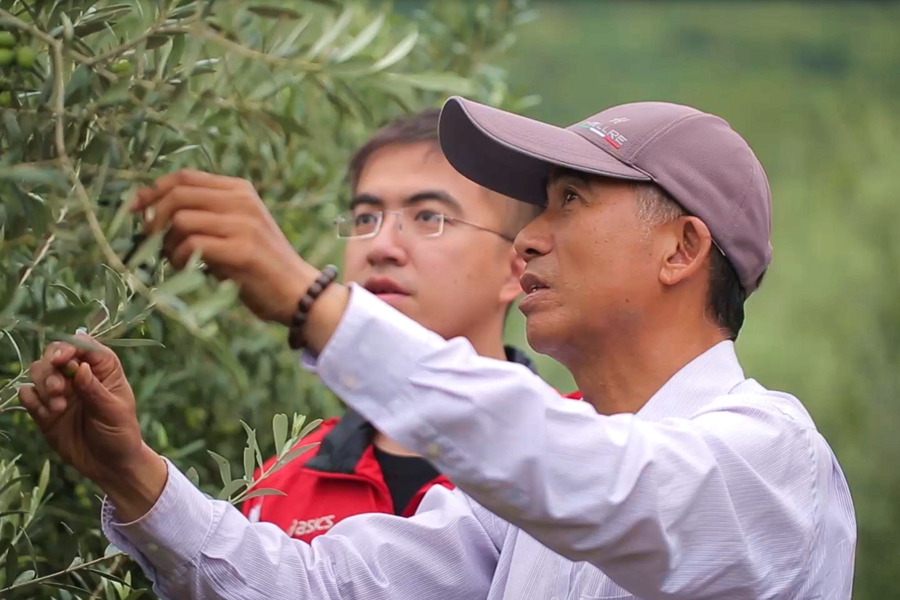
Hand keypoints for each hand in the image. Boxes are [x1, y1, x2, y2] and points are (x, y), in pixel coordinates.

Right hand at [18, 335, 165, 518]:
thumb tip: (80, 367)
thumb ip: (94, 390)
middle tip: (59, 391)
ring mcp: (60, 391)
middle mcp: (79, 375)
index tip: (60, 359)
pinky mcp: (44, 409)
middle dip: (51, 369)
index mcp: (103, 369)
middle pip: (54, 354)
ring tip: (58, 407)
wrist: (109, 465)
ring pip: (38, 372)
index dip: (68, 346)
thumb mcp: (113, 412)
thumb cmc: (120, 434)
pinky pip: (28, 395)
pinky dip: (31, 400)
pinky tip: (46, 413)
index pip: (82, 345)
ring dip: (43, 385)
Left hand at [131, 169, 318, 325]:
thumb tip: (152, 212)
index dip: (152, 190)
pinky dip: (180, 259)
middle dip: (153, 218)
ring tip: (176, 260)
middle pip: (177, 194)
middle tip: (149, 241)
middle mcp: (242, 201)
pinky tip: (190, 270)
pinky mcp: (241, 251)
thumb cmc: (260, 265)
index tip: (134, 210)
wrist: (298, 292)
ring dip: (167, 244)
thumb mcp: (236, 228)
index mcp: (240, 190)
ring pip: (180, 220)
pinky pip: (191, 245)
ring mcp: (243, 224)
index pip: (184, 177)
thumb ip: (205, 214)